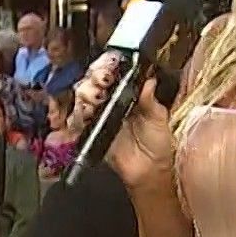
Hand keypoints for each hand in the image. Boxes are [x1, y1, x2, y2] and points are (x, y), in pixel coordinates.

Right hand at [71, 52, 175, 187]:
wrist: (149, 170)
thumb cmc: (157, 144)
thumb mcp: (158, 118)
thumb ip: (150, 99)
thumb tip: (149, 79)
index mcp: (128, 93)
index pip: (112, 74)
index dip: (107, 67)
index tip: (108, 66)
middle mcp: (111, 102)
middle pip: (93, 82)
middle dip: (93, 78)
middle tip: (100, 81)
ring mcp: (99, 116)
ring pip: (82, 97)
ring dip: (85, 94)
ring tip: (94, 98)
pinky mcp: (90, 132)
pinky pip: (77, 120)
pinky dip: (77, 115)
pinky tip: (84, 113)